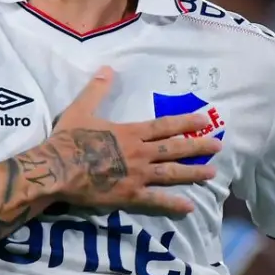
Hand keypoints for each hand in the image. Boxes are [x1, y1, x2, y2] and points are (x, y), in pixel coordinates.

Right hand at [49, 67, 221, 216]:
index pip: (164, 126)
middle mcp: (139, 153)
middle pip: (174, 149)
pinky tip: (190, 206)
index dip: (185, 122)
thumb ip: (97, 89)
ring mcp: (137, 175)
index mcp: (130, 132)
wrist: (56, 169)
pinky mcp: (129, 195)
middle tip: (218, 146)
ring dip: (193, 172)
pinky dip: (173, 203)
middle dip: (198, 146)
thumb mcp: (80, 109)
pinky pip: (155, 200)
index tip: (204, 120)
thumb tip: (107, 68)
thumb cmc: (68, 140)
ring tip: (211, 173)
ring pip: (171, 173)